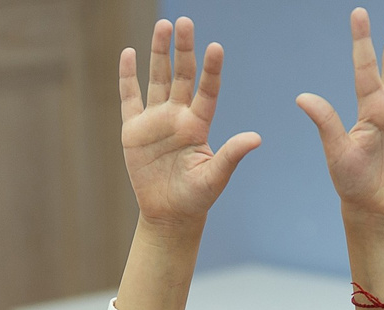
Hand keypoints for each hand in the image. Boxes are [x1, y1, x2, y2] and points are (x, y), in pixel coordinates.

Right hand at [120, 17, 260, 231]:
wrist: (168, 215)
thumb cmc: (196, 197)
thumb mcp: (214, 178)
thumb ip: (231, 155)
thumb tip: (256, 138)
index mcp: (198, 125)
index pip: (207, 90)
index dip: (211, 70)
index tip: (216, 47)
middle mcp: (178, 116)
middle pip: (181, 75)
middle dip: (183, 49)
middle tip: (185, 22)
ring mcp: (155, 120)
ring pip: (157, 79)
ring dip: (159, 53)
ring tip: (163, 26)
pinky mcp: (133, 130)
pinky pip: (129, 98)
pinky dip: (127, 77)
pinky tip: (128, 54)